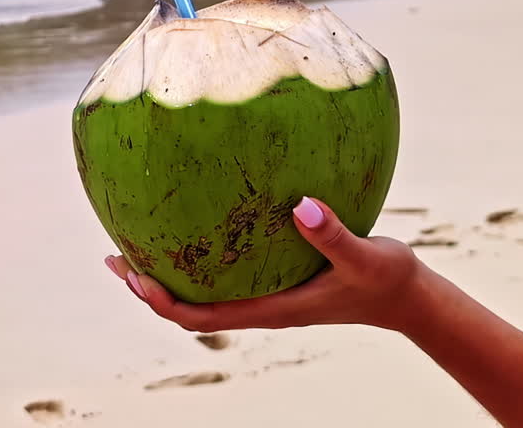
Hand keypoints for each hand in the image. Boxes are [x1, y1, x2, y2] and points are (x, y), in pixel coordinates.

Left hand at [104, 197, 422, 332]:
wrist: (407, 295)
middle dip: (148, 287)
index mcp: (271, 309)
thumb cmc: (386, 280)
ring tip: (137, 238)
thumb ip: (334, 235)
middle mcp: (261, 305)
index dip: (161, 302)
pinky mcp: (277, 278)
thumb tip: (301, 205)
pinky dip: (200, 255)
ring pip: (204, 292)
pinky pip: (226, 273)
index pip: (201, 317)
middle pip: (189, 309)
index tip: (132, 277)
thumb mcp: (364, 257)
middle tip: (115, 257)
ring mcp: (267, 294)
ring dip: (168, 272)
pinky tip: (196, 221)